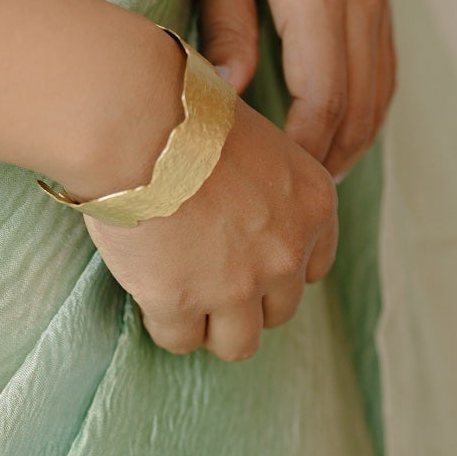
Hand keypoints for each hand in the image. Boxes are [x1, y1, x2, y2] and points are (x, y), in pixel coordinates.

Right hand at [87, 96, 337, 360]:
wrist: (141, 124)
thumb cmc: (187, 112)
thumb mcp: (255, 135)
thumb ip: (261, 177)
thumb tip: (237, 189)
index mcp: (313, 205)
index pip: (314, 267)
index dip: (278, 269)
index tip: (248, 258)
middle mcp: (286, 252)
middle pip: (280, 311)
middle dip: (248, 302)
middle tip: (210, 279)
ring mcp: (237, 285)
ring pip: (239, 343)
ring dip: (213, 328)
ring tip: (182, 303)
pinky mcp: (183, 302)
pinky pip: (179, 340)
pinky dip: (165, 325)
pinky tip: (149, 298)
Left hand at [192, 0, 394, 178]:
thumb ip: (226, 27)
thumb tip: (226, 96)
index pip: (322, 98)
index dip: (300, 150)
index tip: (267, 183)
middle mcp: (361, 0)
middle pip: (358, 108)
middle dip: (326, 162)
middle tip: (286, 202)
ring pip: (379, 95)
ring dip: (350, 144)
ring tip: (309, 183)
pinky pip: (383, 70)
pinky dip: (364, 111)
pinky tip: (335, 136)